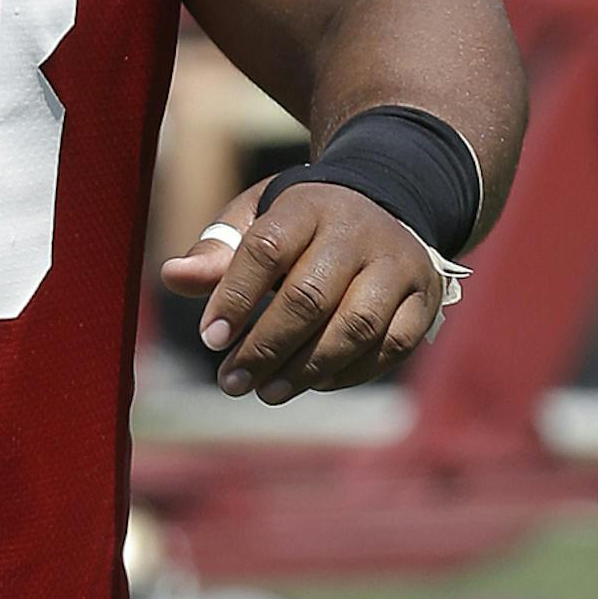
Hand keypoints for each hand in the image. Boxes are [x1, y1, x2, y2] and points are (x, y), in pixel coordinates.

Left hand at [158, 180, 445, 404]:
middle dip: (264, 347)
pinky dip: (352, 371)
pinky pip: (392, 345)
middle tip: (231, 382)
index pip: (266, 250)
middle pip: (309, 296)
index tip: (209, 339)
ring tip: (267, 392)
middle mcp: (358, 232)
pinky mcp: (424, 297)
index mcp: (307, 206)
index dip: (234, 298)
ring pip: (355, 326)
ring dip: (307, 368)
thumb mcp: (256, 221)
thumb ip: (218, 252)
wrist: (383, 206)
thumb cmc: (300, 225)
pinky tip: (315, 383)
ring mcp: (398, 264)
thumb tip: (173, 277)